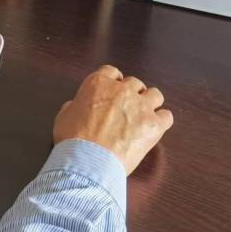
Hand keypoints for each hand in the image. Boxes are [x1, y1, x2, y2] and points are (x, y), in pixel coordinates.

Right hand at [52, 65, 173, 174]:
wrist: (89, 159)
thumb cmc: (73, 139)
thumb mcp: (64, 116)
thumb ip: (75, 106)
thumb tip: (77, 107)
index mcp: (98, 84)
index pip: (111, 71)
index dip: (113, 81)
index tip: (113, 91)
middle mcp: (122, 90)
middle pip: (134, 83)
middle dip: (132, 94)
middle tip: (127, 108)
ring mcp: (140, 106)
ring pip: (155, 94)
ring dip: (150, 103)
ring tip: (144, 115)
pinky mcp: (154, 124)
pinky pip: (167, 116)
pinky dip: (162, 121)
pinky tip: (155, 128)